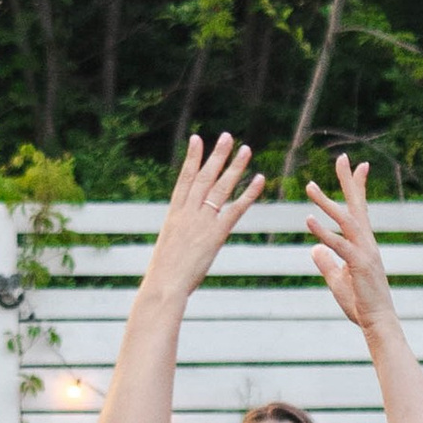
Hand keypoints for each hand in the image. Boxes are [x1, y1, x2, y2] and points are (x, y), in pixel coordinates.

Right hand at [143, 131, 265, 305]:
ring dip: (235, 167)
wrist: (164, 285)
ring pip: (220, 187)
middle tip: (227, 137)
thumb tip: (183, 238)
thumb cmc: (163, 275)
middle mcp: (188, 213)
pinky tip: (259, 179)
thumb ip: (179, 236)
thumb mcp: (168, 248)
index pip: (184, 179)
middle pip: (204, 177)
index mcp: (174, 214)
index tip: (197, 139)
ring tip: (246, 149)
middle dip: (216, 156)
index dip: (192, 158)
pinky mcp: (216, 234)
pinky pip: (235, 209)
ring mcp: (202, 222)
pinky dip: (248, 193)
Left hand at [306, 154, 392, 330]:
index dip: (357, 187)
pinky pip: (339, 244)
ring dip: (326, 202)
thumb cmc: (360, 303)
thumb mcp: (337, 279)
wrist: (377, 322)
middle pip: (356, 206)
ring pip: (346, 220)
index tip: (356, 165)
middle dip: (349, 181)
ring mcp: (365, 252)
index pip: (359, 210)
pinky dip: (323, 231)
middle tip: (342, 158)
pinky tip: (309, 219)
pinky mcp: (359, 265)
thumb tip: (314, 249)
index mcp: (363, 244)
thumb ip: (327, 262)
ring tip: (309, 186)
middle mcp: (367, 243)